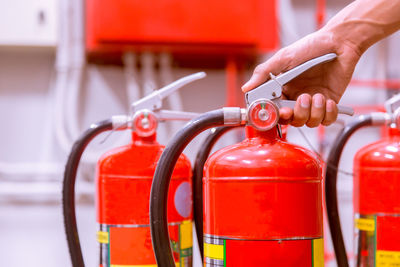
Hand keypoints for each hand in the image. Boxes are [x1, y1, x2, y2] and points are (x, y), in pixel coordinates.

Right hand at [242, 29, 360, 126]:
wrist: (340, 42)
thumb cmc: (312, 46)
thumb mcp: (283, 58)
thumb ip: (263, 73)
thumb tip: (246, 87)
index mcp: (282, 89)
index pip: (274, 110)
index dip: (275, 115)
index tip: (278, 112)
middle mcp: (296, 97)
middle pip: (291, 120)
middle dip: (295, 115)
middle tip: (298, 103)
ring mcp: (313, 102)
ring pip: (308, 122)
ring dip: (312, 112)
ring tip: (317, 96)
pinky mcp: (329, 104)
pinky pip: (326, 120)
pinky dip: (327, 113)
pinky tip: (328, 100)